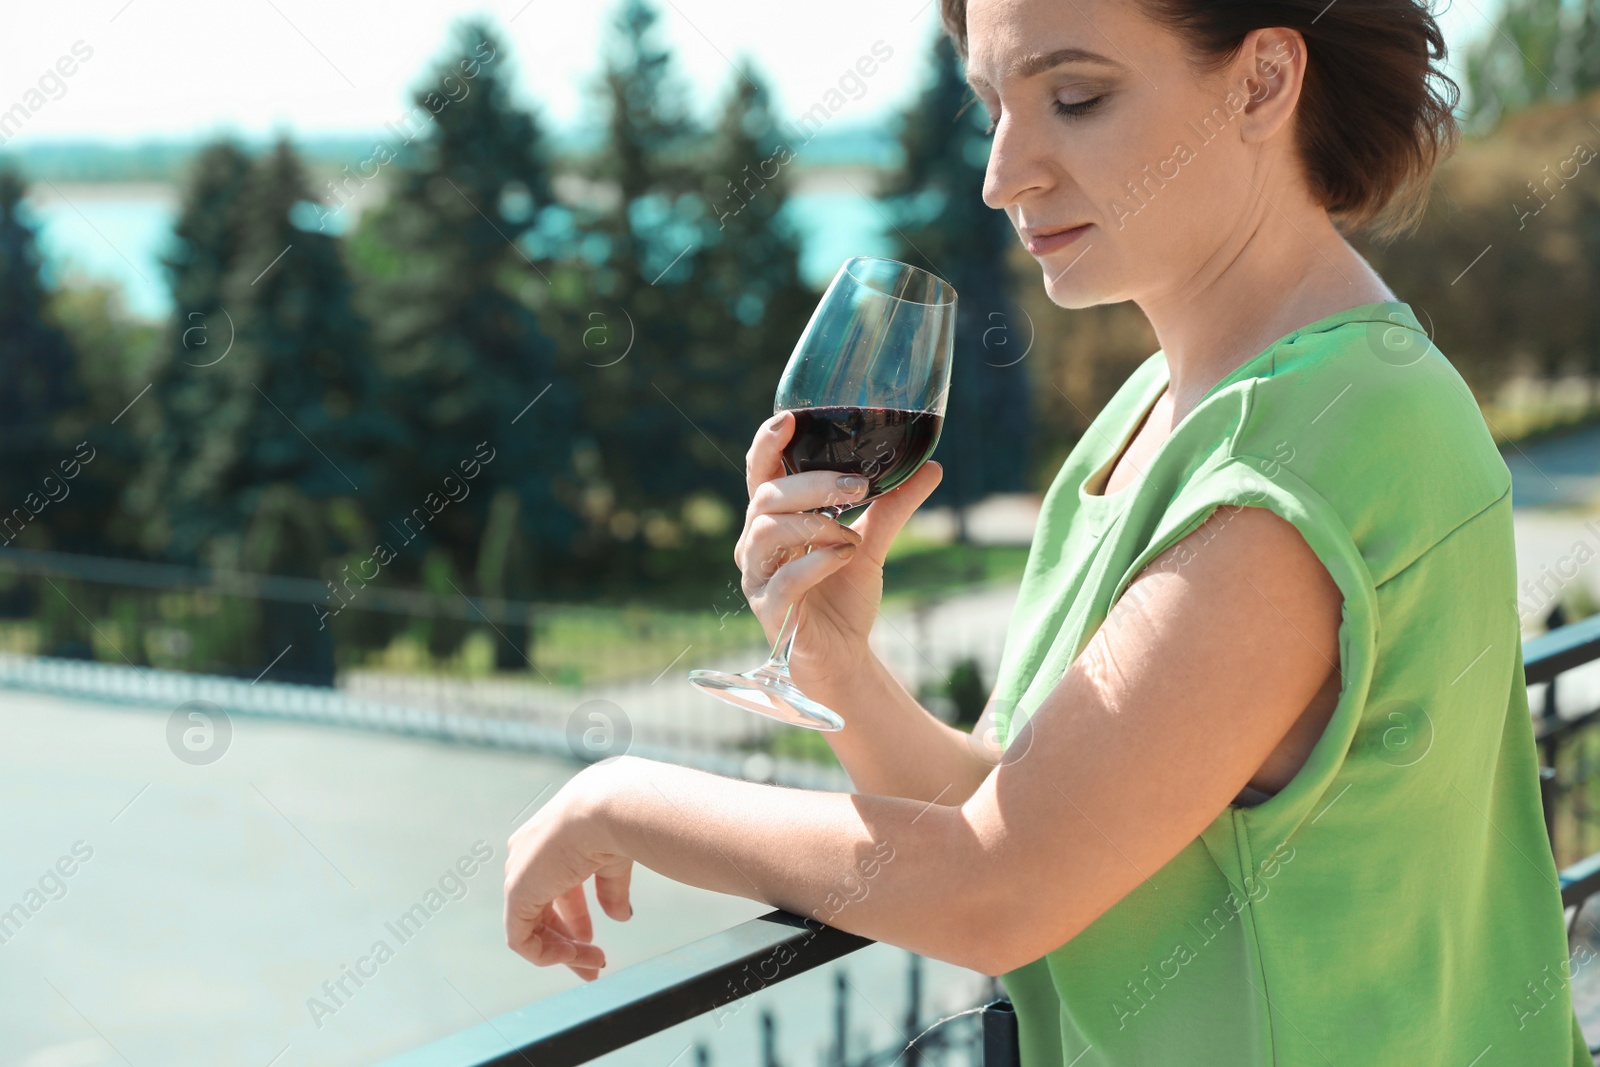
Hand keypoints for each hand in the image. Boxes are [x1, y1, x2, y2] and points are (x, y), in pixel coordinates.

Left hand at [504, 763, 633, 981]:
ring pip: (532, 928)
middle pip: (542, 911)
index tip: (594, 939)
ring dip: (563, 952)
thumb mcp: (613, 861)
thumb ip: (610, 890)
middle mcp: (527, 856)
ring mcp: (519, 874)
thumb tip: (620, 917)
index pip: (554, 888)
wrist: (607, 808)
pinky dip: (546, 954)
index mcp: (549, 842)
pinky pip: (521, 938)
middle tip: (594, 965)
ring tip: (593, 967)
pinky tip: (575, 956)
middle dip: (568, 941)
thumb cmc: (615, 823)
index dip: (575, 918)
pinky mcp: (516, 893)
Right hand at [739, 411, 942, 686]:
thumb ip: (892, 506)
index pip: (760, 474)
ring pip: (768, 532)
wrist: (844, 656)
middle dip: (812, 485)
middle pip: (767, 497)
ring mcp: (758, 578)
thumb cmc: (844, 596)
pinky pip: (784, 579)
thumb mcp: (871, 544)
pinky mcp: (769, 611)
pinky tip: (844, 556)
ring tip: (850, 535)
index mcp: (773, 521)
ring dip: (815, 524)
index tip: (791, 419)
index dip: (768, 444)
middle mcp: (756, 545)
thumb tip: (931, 467)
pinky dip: (817, 562)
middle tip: (857, 485)